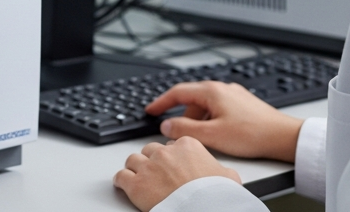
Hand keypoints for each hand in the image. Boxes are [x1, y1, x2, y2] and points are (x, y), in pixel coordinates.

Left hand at [113, 136, 241, 211]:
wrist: (204, 209)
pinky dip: (121, 181)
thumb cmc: (216, 195)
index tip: (171, 165)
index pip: (172, 144)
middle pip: (151, 150)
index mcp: (187, 145)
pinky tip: (124, 184)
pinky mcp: (136, 184)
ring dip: (135, 168)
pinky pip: (121, 176)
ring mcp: (149, 167)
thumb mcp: (228, 177)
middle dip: (152, 161)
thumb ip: (220, 168)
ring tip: (138, 177)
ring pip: (133, 160)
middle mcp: (165, 152)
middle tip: (155, 173)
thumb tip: (225, 174)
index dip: (172, 157)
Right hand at [146, 81, 302, 161]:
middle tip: (173, 131)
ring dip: (197, 120)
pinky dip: (210, 120)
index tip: (151, 110)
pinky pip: (218, 109)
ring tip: (200, 139)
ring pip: (205, 105)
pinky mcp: (243, 104)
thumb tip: (167, 125)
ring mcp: (234, 95)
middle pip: (192, 99)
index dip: (161, 102)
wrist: (283, 137)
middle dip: (181, 116)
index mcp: (212, 91)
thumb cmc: (252, 134)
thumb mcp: (212, 135)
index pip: (178, 92)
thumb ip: (185, 129)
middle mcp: (223, 88)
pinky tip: (216, 135)